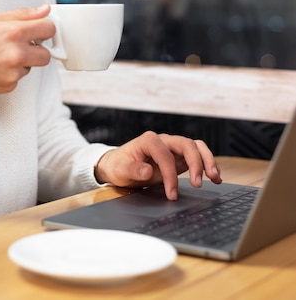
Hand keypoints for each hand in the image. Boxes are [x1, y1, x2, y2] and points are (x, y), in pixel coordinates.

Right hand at [0, 5, 54, 101]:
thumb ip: (22, 15)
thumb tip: (44, 10)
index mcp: (14, 32)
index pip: (49, 29)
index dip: (44, 28)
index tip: (38, 30)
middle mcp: (17, 54)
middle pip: (46, 54)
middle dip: (37, 49)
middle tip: (21, 45)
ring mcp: (14, 72)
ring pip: (31, 66)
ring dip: (22, 61)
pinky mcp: (9, 86)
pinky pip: (19, 78)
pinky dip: (10, 73)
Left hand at [94, 131, 221, 199]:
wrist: (119, 164)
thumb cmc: (119, 165)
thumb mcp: (121, 169)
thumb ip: (133, 170)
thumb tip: (148, 171)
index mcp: (149, 140)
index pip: (165, 154)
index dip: (170, 174)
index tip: (171, 193)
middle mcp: (164, 141)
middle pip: (186, 144)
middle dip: (195, 163)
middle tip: (198, 183)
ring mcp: (173, 147)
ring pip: (196, 147)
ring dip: (207, 160)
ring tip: (214, 177)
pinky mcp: (179, 157)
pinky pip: (197, 156)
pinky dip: (207, 164)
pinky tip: (215, 177)